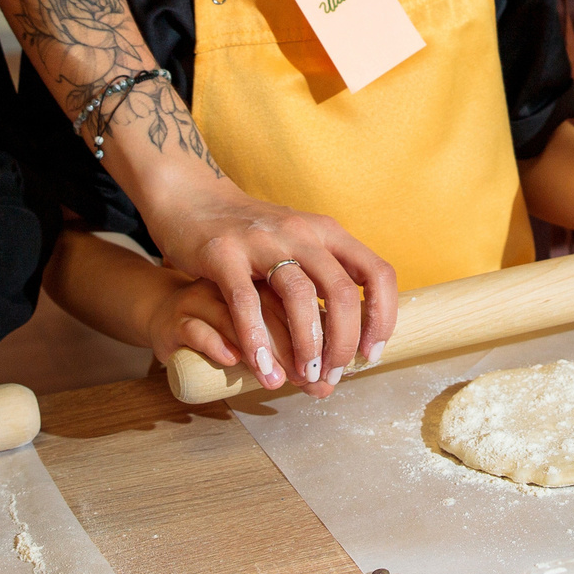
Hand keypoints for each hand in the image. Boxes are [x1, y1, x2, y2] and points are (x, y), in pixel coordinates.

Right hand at [137, 175, 396, 391]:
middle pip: (341, 291)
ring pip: (299, 295)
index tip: (371, 354)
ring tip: (304, 377)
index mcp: (327, 232)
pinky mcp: (223, 253)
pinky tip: (263, 368)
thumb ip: (325, 276)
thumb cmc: (251, 234)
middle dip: (343, 342)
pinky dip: (257, 339)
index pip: (376, 273)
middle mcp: (301, 232)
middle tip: (333, 376)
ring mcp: (262, 240)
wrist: (191, 197)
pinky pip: (246, 302)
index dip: (383, 317)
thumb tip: (358, 331)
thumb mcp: (299, 242)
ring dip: (307, 343)